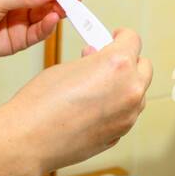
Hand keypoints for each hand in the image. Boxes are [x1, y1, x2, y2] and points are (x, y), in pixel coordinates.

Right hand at [5, 28, 151, 175]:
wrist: (30, 139)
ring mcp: (128, 116)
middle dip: (128, 61)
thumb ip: (91, 60)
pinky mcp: (119, 135)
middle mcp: (130, 90)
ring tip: (97, 86)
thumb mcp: (68, 66)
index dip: (121, 36)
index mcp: (118, 65)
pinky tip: (93, 108)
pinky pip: (126, 115)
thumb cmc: (42, 102)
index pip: (133, 40)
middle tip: (106, 61)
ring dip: (125, 86)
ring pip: (138, 93)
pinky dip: (116, 108)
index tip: (115, 38)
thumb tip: (98, 58)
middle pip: (144, 67)